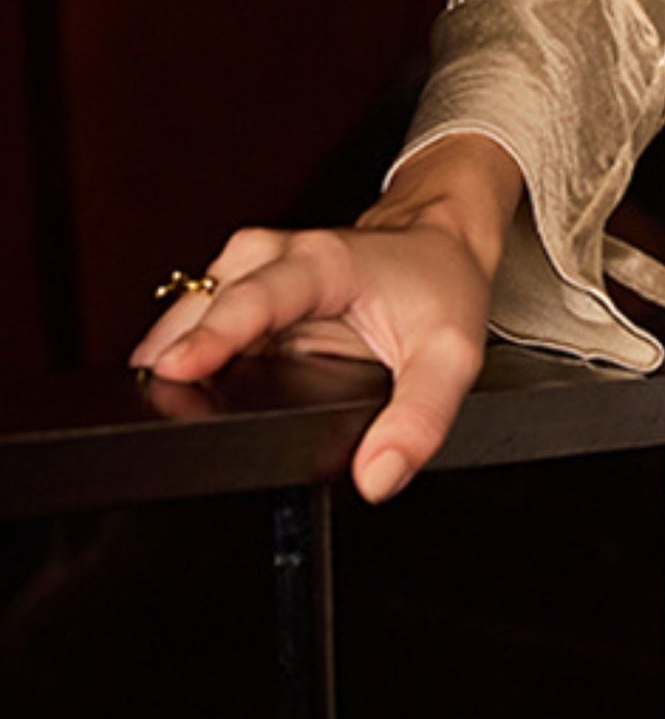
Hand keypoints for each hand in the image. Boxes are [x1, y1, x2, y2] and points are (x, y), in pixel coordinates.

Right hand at [127, 133, 524, 503]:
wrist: (437, 242)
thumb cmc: (440, 288)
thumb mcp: (451, 356)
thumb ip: (419, 418)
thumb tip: (377, 477)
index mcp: (323, 262)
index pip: (258, 296)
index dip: (214, 333)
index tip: (174, 367)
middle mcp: (273, 257)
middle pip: (202, 305)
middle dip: (174, 354)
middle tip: (159, 411)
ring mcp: (248, 273)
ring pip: (186, 314)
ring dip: (173, 358)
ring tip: (166, 408)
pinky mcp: (238, 294)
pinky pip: (195, 324)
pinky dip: (185, 357)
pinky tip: (184, 393)